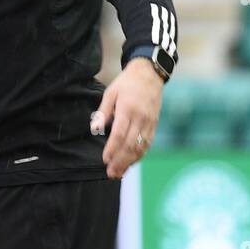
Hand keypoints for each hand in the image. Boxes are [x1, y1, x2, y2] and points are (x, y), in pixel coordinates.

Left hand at [93, 58, 164, 178]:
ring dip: (130, 162)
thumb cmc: (126, 83)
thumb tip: (94, 129)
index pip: (120, 134)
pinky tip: (131, 163)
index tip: (104, 160)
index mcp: (128, 109)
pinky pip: (148, 143)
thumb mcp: (110, 92)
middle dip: (120, 161)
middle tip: (111, 173)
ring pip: (141, 147)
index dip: (112, 149)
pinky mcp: (154, 125)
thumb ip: (103, 112)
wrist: (150, 75)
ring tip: (119, 173)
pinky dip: (140, 155)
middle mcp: (141, 118)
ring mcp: (150, 122)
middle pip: (131, 144)